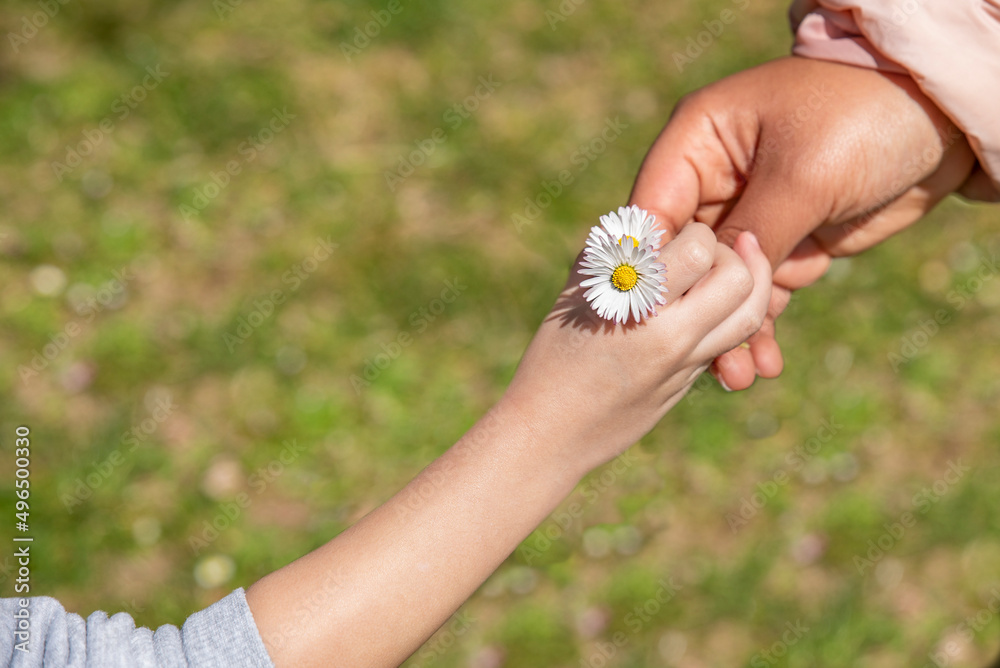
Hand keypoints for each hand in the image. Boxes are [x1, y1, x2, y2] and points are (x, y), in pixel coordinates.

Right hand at [504, 225, 770, 475]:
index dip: (694, 231)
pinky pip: (730, 342)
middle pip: (738, 280)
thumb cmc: (552, 358)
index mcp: (635, 306)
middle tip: (712, 248)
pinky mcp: (689, 384)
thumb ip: (611, 254)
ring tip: (739, 265)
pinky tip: (715, 300)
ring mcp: (684, 364)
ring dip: (751, 284)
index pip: (698, 248)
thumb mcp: (574, 296)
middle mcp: (669, 336)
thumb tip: (644, 219)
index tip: (677, 232)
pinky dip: (734, 313)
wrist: (551, 435)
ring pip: (750, 316)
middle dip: (733, 253)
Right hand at [630, 56, 977, 389]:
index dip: (648, 263)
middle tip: (695, 358)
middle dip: (690, 308)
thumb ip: (750, 233)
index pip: (653, 208)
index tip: (648, 317)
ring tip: (736, 378)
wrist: (940, 124)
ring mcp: (747, 215)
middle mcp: (713, 179)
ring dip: (727, 330)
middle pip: (682, 256)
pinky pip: (757, 293)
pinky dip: (760, 328)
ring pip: (718, 284)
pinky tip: (764, 364)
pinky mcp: (782, 244)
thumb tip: (703, 289)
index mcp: (699, 141)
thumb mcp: (802, 176)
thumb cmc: (863, 119)